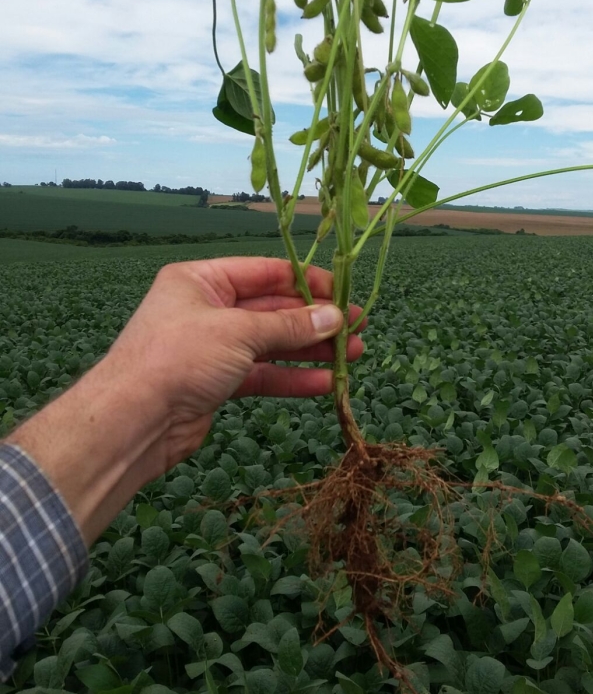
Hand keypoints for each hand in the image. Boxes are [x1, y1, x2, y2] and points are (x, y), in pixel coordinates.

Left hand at [108, 256, 363, 465]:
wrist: (133, 421)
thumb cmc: (178, 357)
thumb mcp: (238, 332)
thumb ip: (289, 326)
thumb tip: (335, 317)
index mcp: (201, 280)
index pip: (265, 272)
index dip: (307, 282)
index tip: (344, 293)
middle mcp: (207, 309)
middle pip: (272, 310)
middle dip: (314, 320)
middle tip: (357, 327)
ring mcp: (212, 348)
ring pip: (271, 344)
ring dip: (310, 351)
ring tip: (352, 355)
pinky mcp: (217, 383)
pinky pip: (262, 374)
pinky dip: (291, 378)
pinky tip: (324, 384)